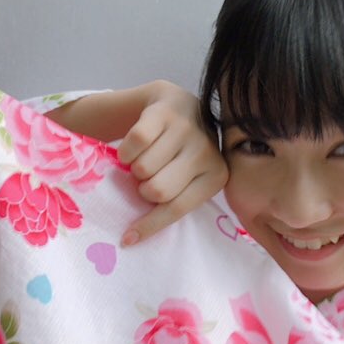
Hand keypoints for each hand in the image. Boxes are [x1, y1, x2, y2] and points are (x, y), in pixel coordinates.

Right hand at [116, 82, 227, 245]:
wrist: (177, 103)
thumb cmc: (181, 153)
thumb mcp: (188, 178)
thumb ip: (172, 202)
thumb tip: (130, 239)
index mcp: (216, 176)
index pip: (177, 208)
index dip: (149, 225)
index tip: (128, 238)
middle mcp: (207, 152)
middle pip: (157, 190)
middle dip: (144, 188)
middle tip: (146, 179)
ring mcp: (186, 129)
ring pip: (143, 168)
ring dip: (134, 167)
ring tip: (145, 159)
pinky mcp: (164, 112)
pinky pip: (134, 143)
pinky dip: (126, 150)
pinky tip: (134, 148)